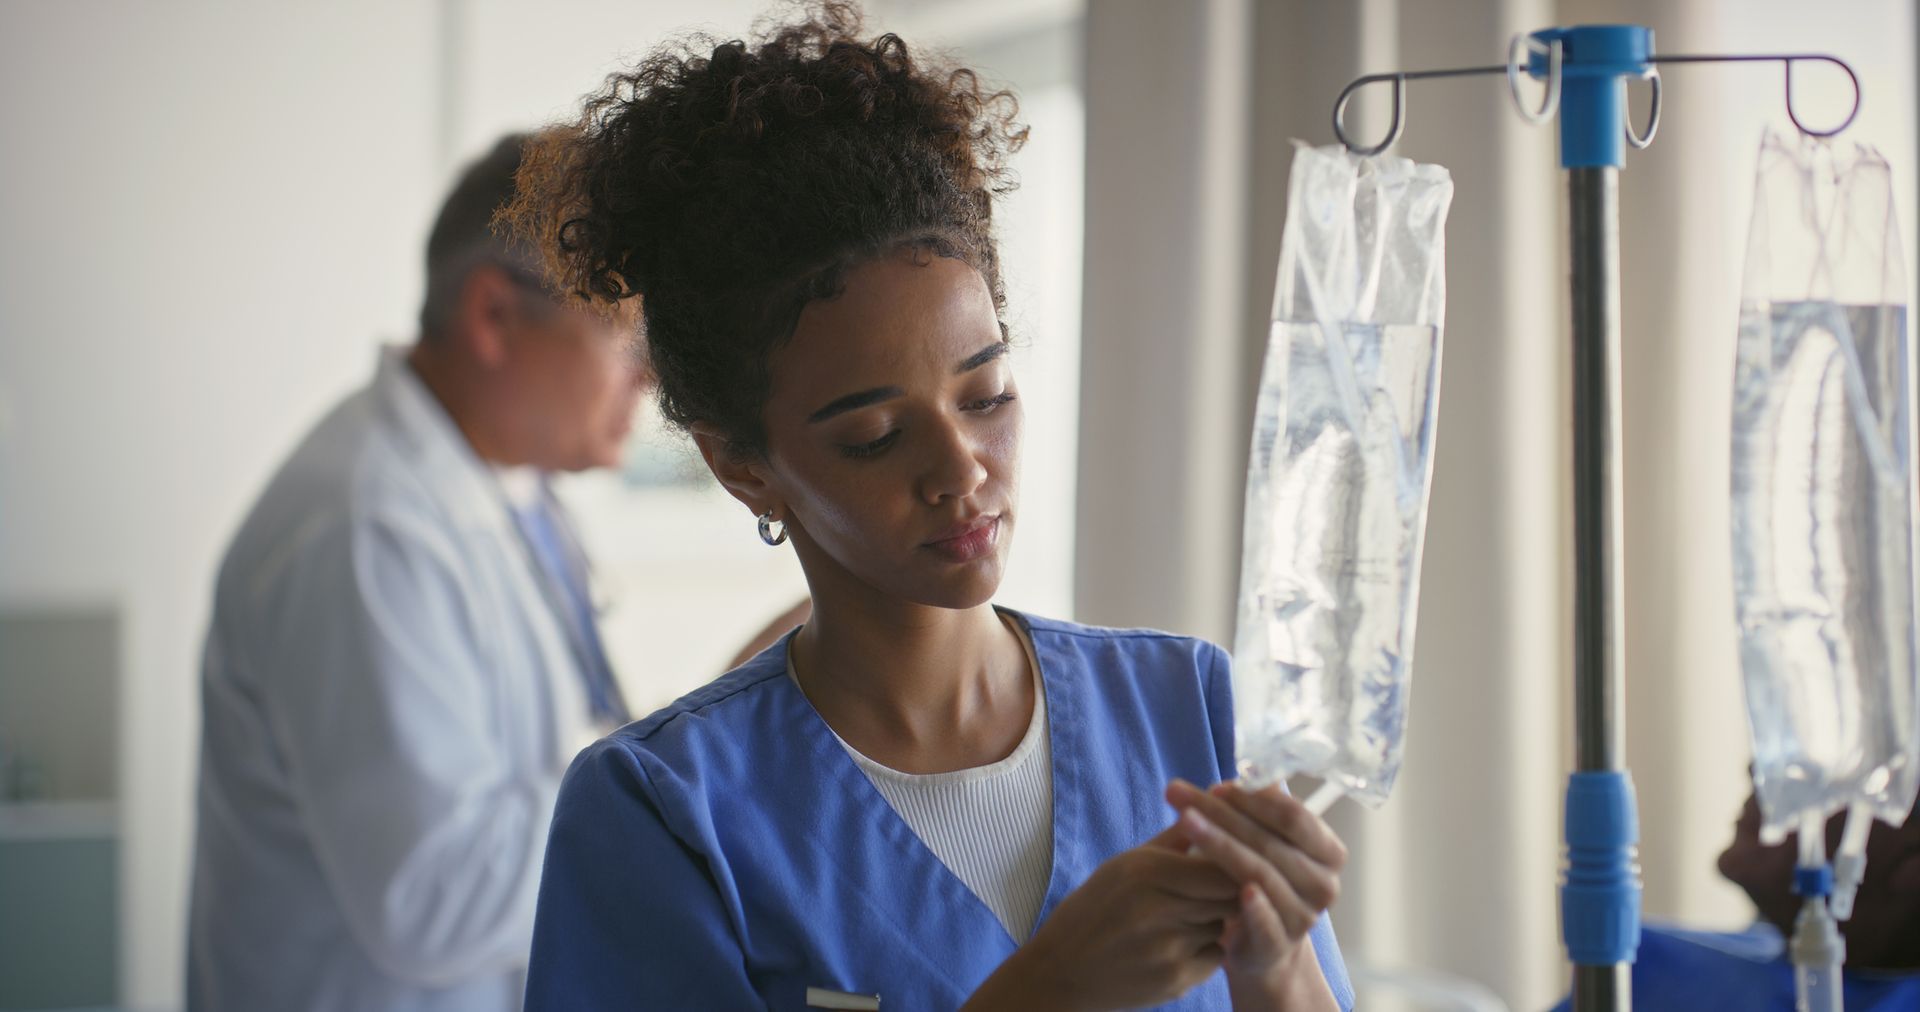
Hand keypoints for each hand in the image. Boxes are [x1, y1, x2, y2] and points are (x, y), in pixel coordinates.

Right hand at [962, 824, 1240, 1010]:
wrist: (1063, 972)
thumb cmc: (1094, 909)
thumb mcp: (1125, 864)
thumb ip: (1174, 840)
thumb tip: (1214, 806)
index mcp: (1144, 871)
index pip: (1220, 861)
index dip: (1234, 859)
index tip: (1237, 856)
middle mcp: (1157, 909)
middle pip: (1228, 893)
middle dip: (1231, 888)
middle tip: (1224, 884)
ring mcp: (1168, 949)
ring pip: (1223, 924)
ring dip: (1217, 919)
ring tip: (1188, 916)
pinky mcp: (1175, 981)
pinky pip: (1215, 956)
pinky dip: (1207, 949)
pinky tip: (1180, 944)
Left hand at [1165, 780, 1345, 1006]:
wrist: (1263, 947)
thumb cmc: (1261, 877)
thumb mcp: (1264, 840)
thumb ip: (1260, 808)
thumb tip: (1249, 769)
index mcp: (1328, 852)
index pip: (1293, 816)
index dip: (1253, 799)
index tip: (1214, 785)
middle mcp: (1324, 884)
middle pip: (1269, 841)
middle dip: (1221, 814)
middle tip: (1179, 795)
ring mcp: (1304, 917)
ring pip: (1259, 873)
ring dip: (1219, 845)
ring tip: (1184, 823)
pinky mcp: (1279, 945)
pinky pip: (1266, 922)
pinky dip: (1253, 905)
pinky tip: (1234, 888)